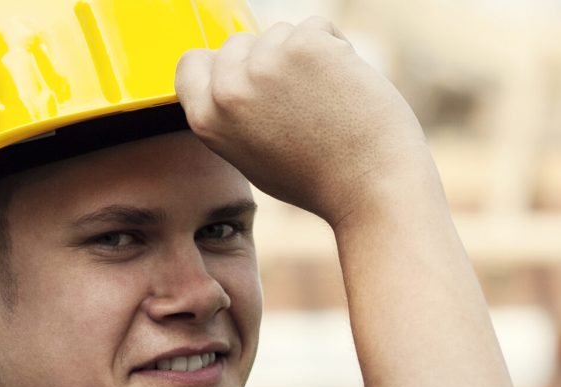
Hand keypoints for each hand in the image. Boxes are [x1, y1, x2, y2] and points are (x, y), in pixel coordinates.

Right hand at [176, 19, 432, 226]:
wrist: (368, 185)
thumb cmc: (317, 178)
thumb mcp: (249, 154)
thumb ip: (232, 114)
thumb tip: (235, 74)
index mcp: (207, 120)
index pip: (191, 63)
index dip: (219, 65)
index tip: (244, 75)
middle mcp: (228, 90)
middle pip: (237, 43)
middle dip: (265, 59)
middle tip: (297, 100)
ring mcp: (265, 64)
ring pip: (279, 33)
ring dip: (302, 54)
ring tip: (323, 101)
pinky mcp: (305, 45)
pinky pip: (317, 27)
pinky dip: (334, 48)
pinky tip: (343, 86)